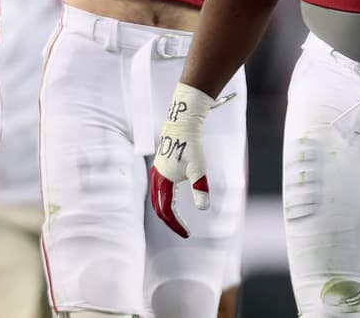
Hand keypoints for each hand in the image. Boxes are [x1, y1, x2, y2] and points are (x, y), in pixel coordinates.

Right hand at [149, 83, 214, 237]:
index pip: (166, 211)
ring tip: (177, 220)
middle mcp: (156, 179)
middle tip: (183, 231)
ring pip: (157, 199)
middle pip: (159, 208)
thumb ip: (200, 188)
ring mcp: (156, 173)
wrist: (182, 126)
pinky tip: (173, 201)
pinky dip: (164, 201)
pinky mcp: (159, 168)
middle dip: (170, 221)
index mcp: (163, 182)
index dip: (176, 224)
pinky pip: (158, 190)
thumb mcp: (198, 169)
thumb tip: (204, 209)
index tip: (186, 233)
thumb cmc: (191, 146)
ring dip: (166, 212)